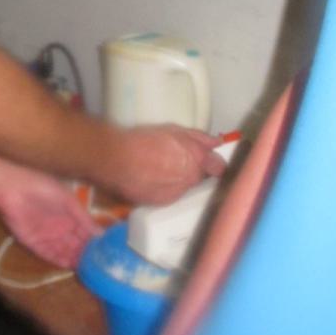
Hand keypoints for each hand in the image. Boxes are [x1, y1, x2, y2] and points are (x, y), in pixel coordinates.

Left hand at [0, 165, 99, 268]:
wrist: (13, 187)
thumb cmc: (43, 187)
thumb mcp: (69, 201)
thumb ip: (85, 219)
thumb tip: (102, 234)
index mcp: (70, 215)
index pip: (86, 234)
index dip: (95, 244)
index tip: (107, 255)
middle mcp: (60, 227)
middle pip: (76, 245)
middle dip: (86, 255)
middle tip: (99, 268)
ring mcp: (47, 235)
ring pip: (63, 251)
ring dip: (73, 260)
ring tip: (86, 271)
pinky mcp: (33, 242)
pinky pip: (47, 254)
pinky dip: (57, 260)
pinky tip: (68, 266)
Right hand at [107, 124, 225, 205]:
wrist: (117, 160)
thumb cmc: (143, 140)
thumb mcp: (173, 130)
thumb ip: (198, 137)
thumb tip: (216, 142)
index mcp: (196, 160)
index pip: (218, 168)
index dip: (212, 163)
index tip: (207, 160)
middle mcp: (190, 180)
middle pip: (199, 178)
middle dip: (192, 170)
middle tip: (176, 160)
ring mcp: (177, 194)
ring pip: (184, 188)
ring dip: (178, 180)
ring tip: (160, 168)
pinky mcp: (162, 203)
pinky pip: (170, 195)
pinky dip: (165, 188)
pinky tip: (152, 178)